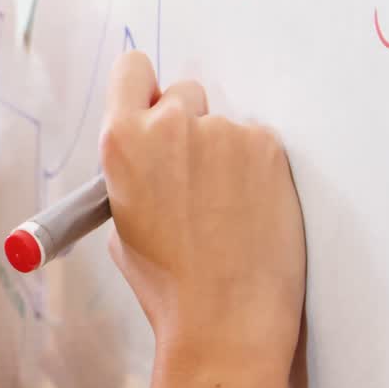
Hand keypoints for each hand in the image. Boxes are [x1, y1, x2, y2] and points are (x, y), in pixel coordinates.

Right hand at [100, 51, 305, 373]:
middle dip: (187, 124)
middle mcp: (172, 125)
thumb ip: (134, 174)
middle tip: (193, 174)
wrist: (225, 318)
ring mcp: (224, 133)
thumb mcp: (121, 223)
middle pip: (183, 92)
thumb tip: (156, 157)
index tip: (152, 109)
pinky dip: (255, 170)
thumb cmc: (168, 283)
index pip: (132, 69)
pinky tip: (249, 211)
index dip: (142, 90)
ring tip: (225, 209)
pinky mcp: (267, 147)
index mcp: (123, 141)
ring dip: (224, 153)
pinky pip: (257, 145)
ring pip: (224, 125)